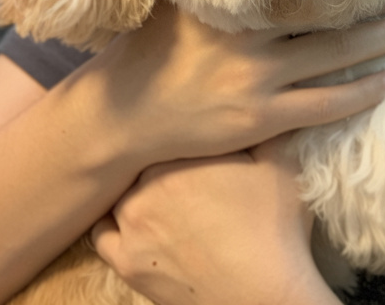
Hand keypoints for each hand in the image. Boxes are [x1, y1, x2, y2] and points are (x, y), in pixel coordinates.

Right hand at [74, 0, 384, 167]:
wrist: (123, 115)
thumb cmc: (150, 52)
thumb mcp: (178, 3)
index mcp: (228, 0)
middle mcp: (247, 35)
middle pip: (325, 10)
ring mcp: (257, 79)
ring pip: (334, 55)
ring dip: (377, 39)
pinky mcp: (262, 118)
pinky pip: (324, 104)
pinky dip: (360, 92)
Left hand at [91, 135, 339, 304]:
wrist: (262, 295)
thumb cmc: (274, 228)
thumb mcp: (282, 162)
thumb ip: (268, 123)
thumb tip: (263, 99)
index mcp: (179, 151)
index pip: (167, 126)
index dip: (179, 127)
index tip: (191, 131)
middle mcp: (143, 183)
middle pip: (138, 157)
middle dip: (156, 157)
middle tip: (178, 164)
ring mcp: (129, 225)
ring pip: (116, 191)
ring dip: (132, 188)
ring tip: (156, 192)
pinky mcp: (125, 262)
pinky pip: (102, 234)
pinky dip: (115, 225)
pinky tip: (134, 222)